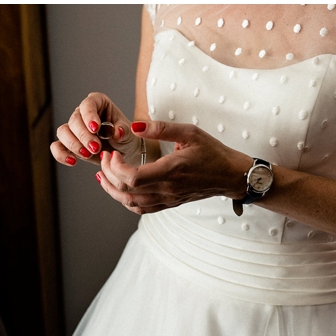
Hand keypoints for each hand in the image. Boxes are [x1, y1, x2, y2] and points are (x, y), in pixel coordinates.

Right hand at [50, 92, 141, 166]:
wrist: (123, 152)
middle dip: (84, 135)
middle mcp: (83, 113)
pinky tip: (73, 161)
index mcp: (99, 103)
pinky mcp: (68, 143)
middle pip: (75, 120)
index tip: (95, 128)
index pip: (89, 104)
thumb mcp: (129, 132)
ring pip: (63, 132)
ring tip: (89, 154)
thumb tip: (117, 132)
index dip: (89, 115)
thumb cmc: (126, 137)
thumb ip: (123, 130)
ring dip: (74, 144)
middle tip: (96, 148)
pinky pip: (57, 146)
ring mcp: (74, 128)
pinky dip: (61, 154)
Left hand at [95, 121, 248, 213]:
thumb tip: (134, 126)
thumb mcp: (190, 132)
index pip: (133, 178)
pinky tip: (120, 189)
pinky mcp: (170, 203)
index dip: (115, 167)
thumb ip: (161, 129)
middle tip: (104, 159)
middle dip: (108, 174)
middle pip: (126, 191)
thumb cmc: (213, 152)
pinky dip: (125, 201)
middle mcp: (168, 189)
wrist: (231, 175)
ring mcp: (169, 199)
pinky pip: (141, 209)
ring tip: (103, 175)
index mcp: (172, 171)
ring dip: (112, 190)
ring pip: (130, 203)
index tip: (113, 153)